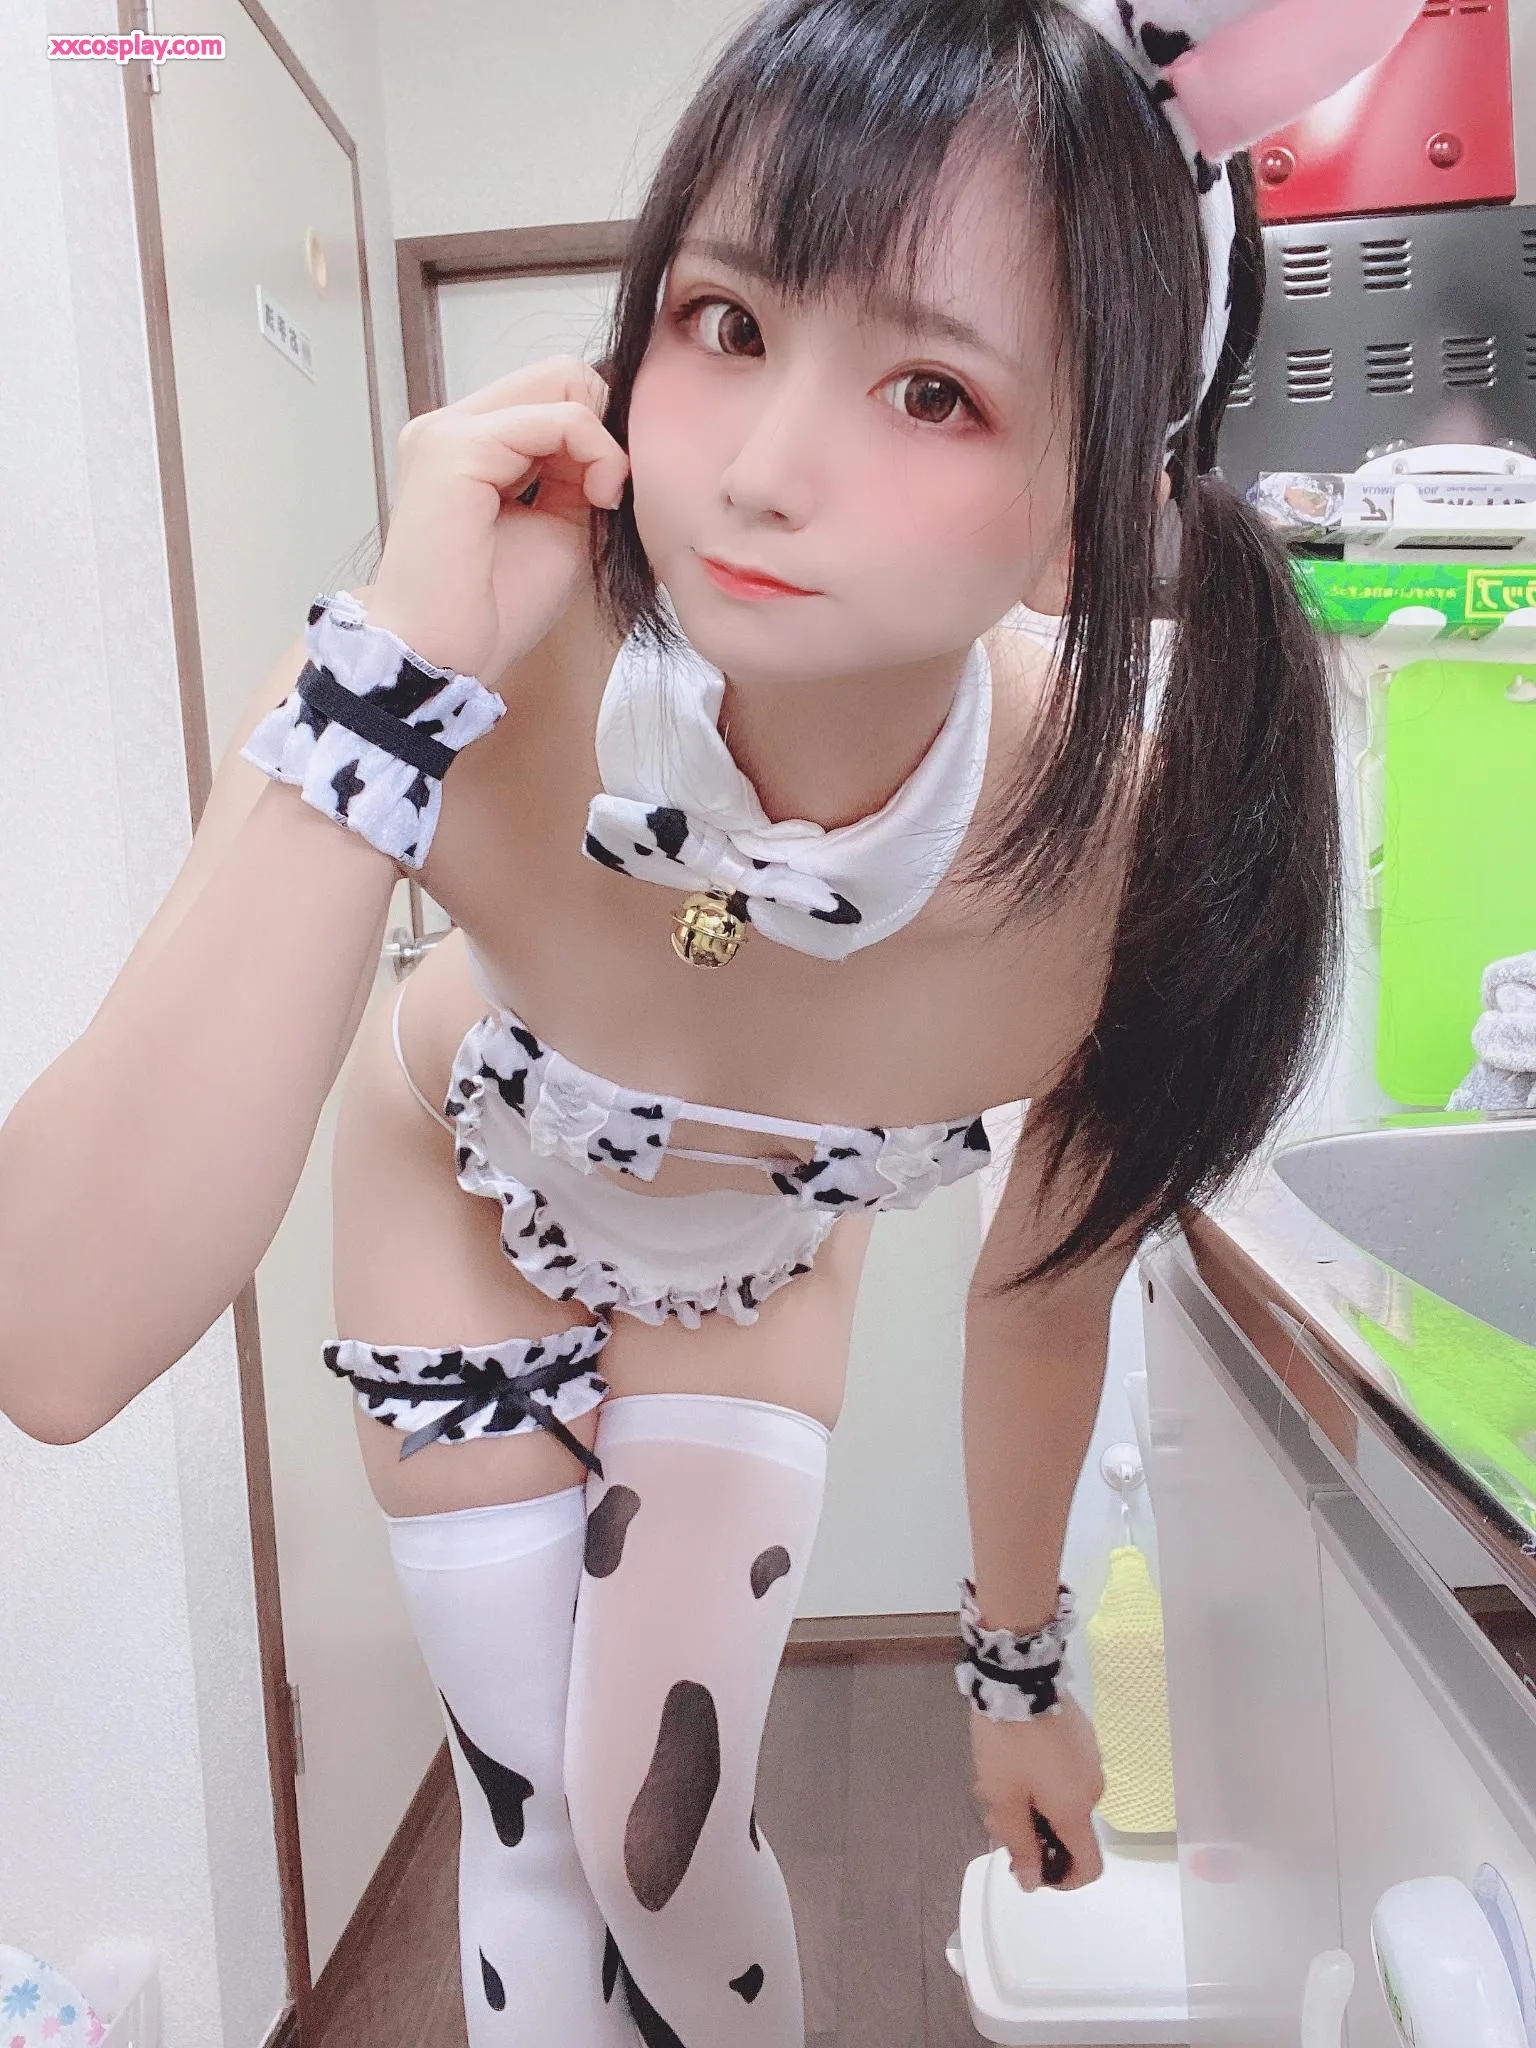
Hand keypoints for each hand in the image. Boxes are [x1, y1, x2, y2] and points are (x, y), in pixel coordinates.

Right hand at [367, 355, 630, 682]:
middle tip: (604, 493)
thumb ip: (579, 471)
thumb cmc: (496, 608)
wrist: (447, 655)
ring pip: (562, 381)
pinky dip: (595, 451)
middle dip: (599, 428)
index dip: (594, 433)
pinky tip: (599, 496)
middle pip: (560, 374)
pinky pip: (560, 417)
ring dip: (599, 440)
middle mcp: (452, 426)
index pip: (552, 392)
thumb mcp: (561, 524)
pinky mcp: (460, 447)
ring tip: (599, 499)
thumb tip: (613, 428)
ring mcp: (450, 430)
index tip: (606, 492)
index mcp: (470, 445)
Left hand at [969, 1690, 1105, 1891]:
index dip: (1063, 1878)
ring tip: (995, 1779)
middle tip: (994, 1814)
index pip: (1089, 1865)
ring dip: (1033, 1801)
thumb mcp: (1004, 1799)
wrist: (1019, 1676)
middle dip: (1033, 1831)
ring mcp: (1091, 1758)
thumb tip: (1034, 1882)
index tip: (1032, 1867)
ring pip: (1063, 1798)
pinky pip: (1064, 1771)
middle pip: (1069, 1829)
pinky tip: (1013, 1756)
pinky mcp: (1082, 1734)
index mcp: (1077, 1810)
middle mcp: (1093, 1788)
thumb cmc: (1009, 1743)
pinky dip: (1041, 1776)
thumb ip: (1020, 1845)